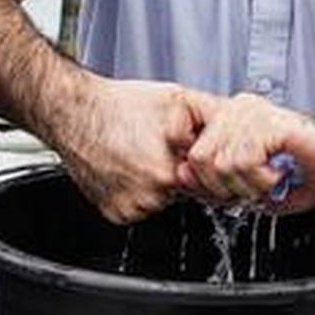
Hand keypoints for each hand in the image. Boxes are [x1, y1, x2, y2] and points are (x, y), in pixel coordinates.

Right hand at [52, 77, 216, 223]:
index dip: (204, 165)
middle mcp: (152, 196)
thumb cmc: (120, 104)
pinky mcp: (116, 214)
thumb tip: (241, 125)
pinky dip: (137, 192)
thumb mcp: (177, 100)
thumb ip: (213, 116)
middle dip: (182, 172)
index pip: (210, 182)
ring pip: (163, 201)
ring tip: (140, 154)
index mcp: (172, 171)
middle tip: (159, 147)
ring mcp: (132, 207)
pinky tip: (127, 167)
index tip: (189, 151)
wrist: (73, 112)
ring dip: (159, 184)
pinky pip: (139, 207)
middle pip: (187, 192)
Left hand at [179, 93, 314, 212]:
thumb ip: (214, 181)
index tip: (236, 194)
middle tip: (257, 191)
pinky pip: (243, 160)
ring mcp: (256, 111)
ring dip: (247, 187)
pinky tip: (281, 176)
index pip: (190, 153)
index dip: (206, 184)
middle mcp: (239, 106)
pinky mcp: (273, 121)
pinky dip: (261, 181)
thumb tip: (182, 177)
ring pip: (219, 162)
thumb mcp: (250, 186)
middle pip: (197, 160)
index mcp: (231, 116)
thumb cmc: (309, 174)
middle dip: (225, 189)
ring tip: (273, 183)